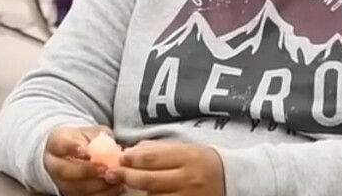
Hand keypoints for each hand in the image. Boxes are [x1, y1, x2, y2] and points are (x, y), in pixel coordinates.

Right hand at [43, 126, 125, 195]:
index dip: (72, 147)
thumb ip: (98, 138)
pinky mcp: (72, 194)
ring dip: (98, 185)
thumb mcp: (90, 133)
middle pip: (64, 170)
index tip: (86, 150)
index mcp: (56, 143)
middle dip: (86, 170)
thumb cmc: (83, 141)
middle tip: (103, 168)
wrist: (74, 154)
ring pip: (76, 188)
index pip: (59, 144)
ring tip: (114, 177)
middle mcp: (54, 165)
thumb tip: (112, 148)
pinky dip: (104, 193)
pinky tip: (117, 187)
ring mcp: (62, 182)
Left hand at [106, 141, 225, 195]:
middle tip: (110, 174)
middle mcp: (189, 179)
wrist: (231, 179)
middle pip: (150, 181)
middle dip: (126, 177)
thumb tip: (129, 153)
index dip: (131, 159)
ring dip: (138, 194)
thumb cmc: (202, 161)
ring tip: (128, 186)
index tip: (119, 158)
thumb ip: (158, 151)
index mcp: (188, 157)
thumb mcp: (185, 149)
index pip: (152, 159)